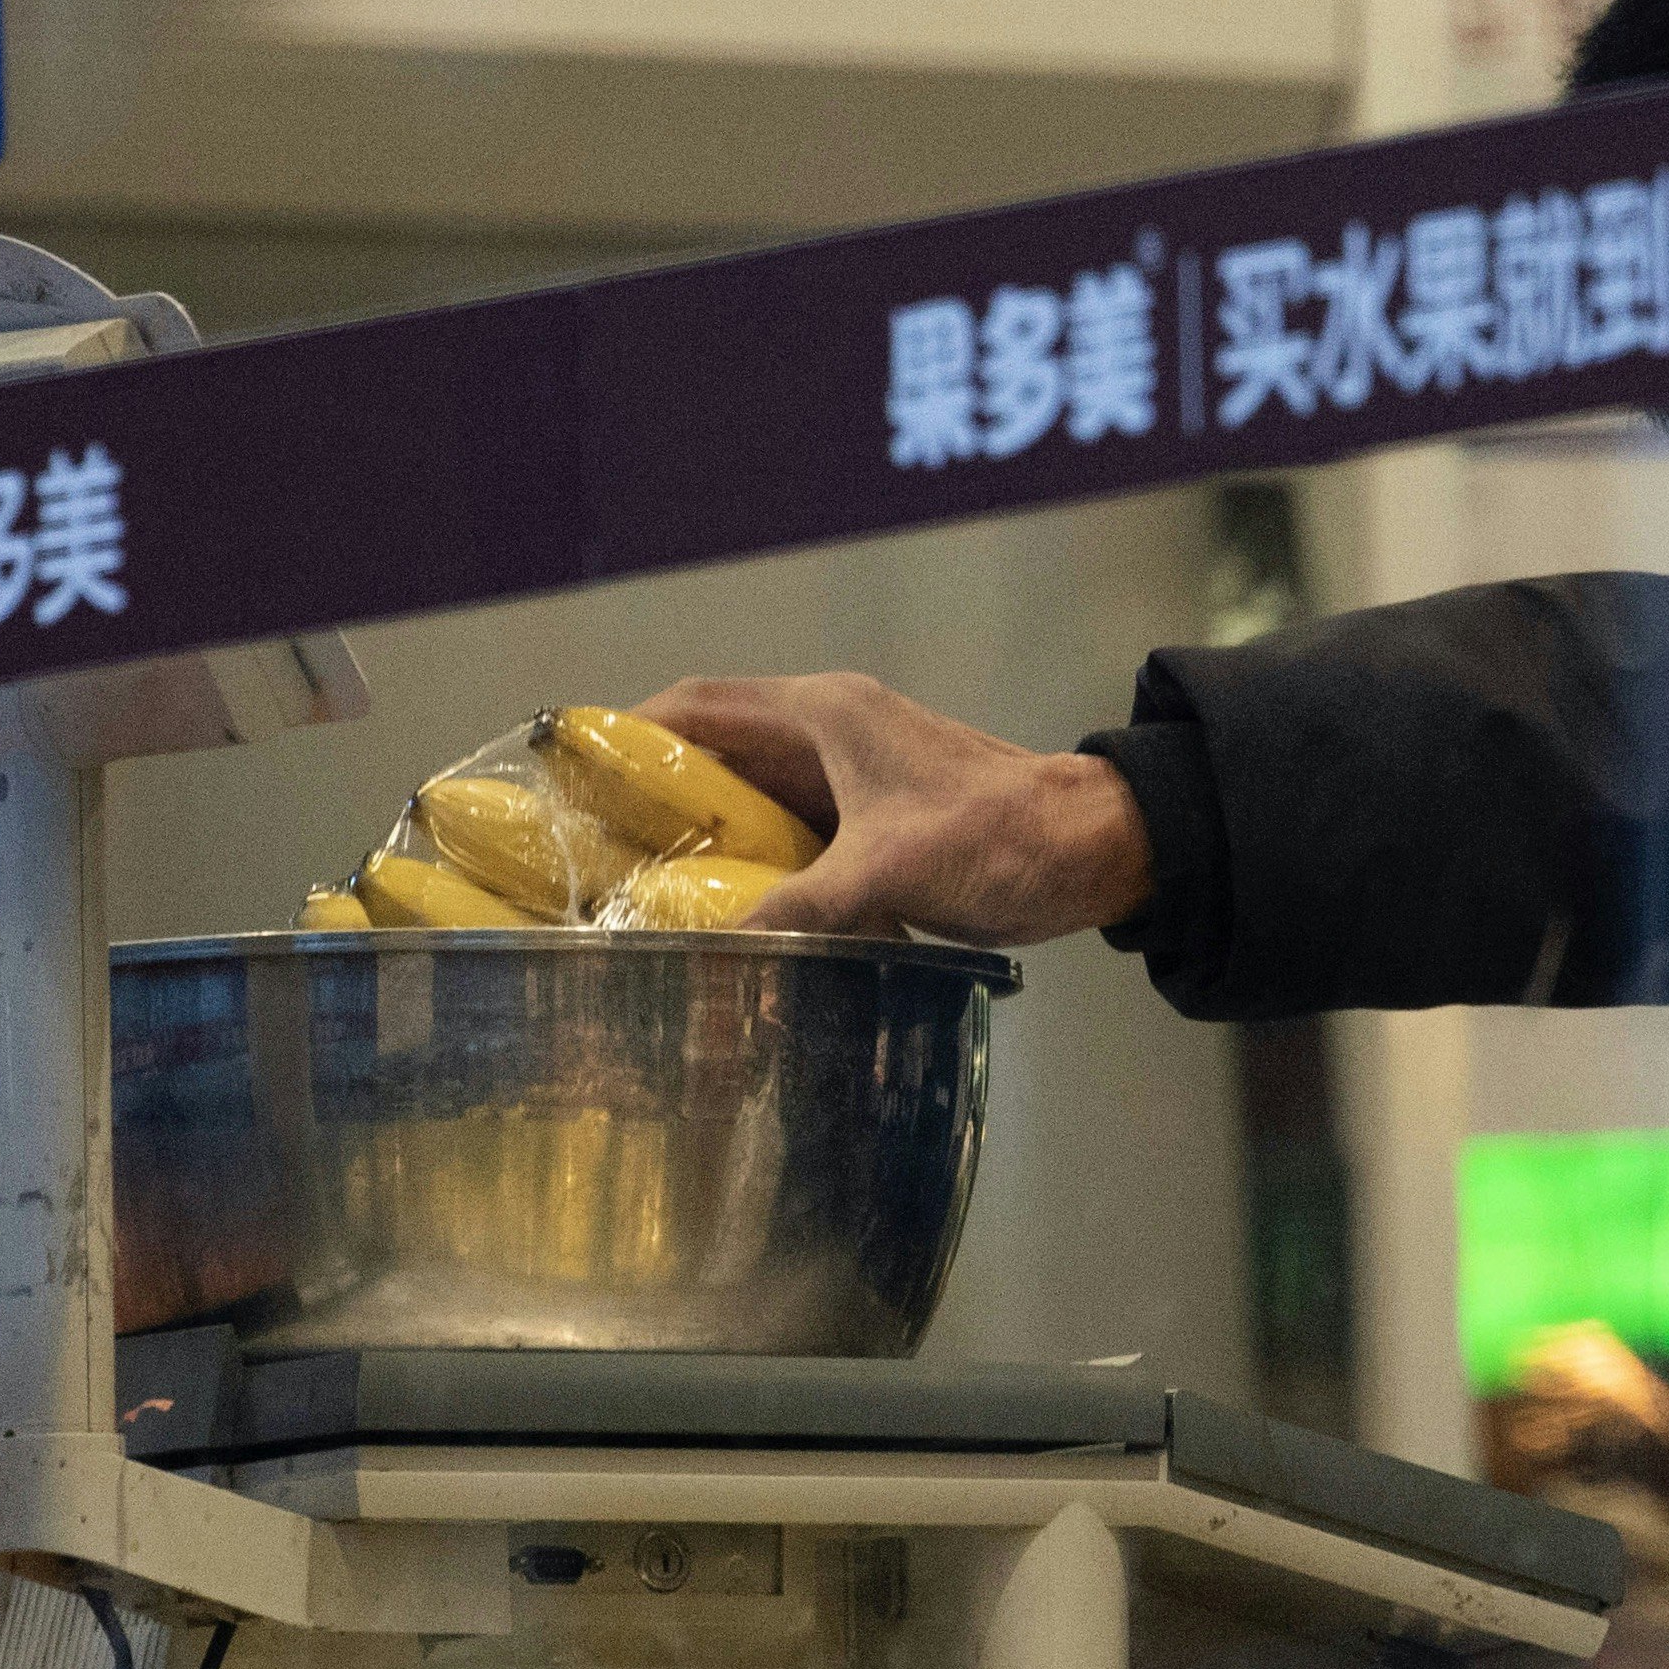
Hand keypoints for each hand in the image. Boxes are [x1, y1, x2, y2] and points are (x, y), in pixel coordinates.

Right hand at [636, 673, 1156, 946]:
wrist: (1100, 846)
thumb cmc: (1002, 838)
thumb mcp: (889, 875)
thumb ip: (798, 913)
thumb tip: (714, 961)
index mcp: (825, 714)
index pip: (695, 707)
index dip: (626, 735)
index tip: (568, 779)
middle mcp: (832, 731)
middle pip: (715, 750)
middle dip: (653, 795)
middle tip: (591, 852)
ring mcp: (857, 773)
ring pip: (754, 794)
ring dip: (705, 833)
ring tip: (639, 888)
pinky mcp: (879, 816)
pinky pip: (793, 829)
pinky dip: (754, 861)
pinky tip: (725, 913)